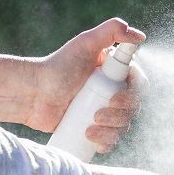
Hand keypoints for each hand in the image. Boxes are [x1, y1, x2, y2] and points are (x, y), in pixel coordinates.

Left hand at [27, 18, 146, 152]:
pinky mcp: (92, 129)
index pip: (138, 86)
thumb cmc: (57, 66)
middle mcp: (112, 92)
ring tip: (88, 128)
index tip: (114, 99)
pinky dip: (106, 144)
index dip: (133, 95)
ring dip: (111, 131)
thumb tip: (141, 36)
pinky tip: (94, 142)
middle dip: (119, 116)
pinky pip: (109, 141)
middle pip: (132, 109)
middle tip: (97, 114)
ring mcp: (103, 111)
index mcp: (116, 73)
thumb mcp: (85, 43)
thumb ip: (112, 30)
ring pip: (122, 127)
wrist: (33, 93)